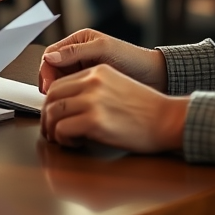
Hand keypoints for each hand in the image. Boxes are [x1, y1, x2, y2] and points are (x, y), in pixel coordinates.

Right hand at [38, 28, 166, 93]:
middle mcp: (77, 54)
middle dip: (50, 83)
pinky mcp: (88, 85)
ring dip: (58, 92)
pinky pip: (71, 91)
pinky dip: (68, 98)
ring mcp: (82, 71)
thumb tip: (50, 57)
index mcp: (79, 41)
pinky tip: (71, 105)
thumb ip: (76, 52)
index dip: (46, 69)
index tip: (48, 86)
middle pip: (52, 69)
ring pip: (60, 82)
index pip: (51, 54)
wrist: (154, 77)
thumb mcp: (104, 50)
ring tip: (62, 104)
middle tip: (53, 98)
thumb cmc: (133, 59)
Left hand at [41, 64, 188, 152]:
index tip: (53, 116)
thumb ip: (95, 89)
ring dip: (52, 129)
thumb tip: (71, 104)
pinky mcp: (95, 120)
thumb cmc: (148, 110)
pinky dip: (63, 139)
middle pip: (52, 96)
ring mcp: (93, 100)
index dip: (52, 102)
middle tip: (51, 130)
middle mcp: (92, 82)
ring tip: (61, 139)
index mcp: (97, 71)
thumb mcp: (118, 86)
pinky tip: (74, 143)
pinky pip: (62, 129)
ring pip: (53, 112)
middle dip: (47, 116)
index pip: (60, 83)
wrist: (168, 119)